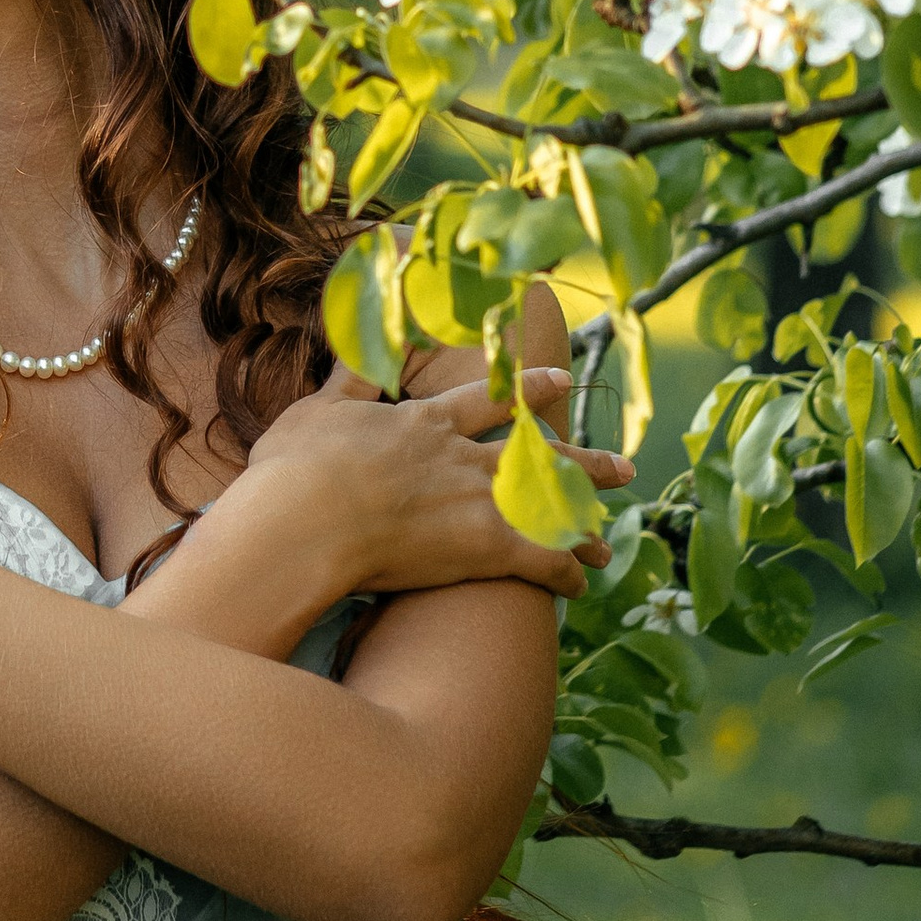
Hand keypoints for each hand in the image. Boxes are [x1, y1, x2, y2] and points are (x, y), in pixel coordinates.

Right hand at [236, 363, 629, 605]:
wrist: (307, 517)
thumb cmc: (297, 468)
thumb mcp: (319, 410)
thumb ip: (350, 378)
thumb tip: (358, 335)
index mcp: (425, 422)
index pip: (489, 399)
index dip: (528, 390)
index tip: (561, 380)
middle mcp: (462, 456)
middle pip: (536, 454)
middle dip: (580, 461)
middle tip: (622, 467)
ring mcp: (477, 498)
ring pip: (547, 505)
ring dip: (580, 522)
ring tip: (608, 537)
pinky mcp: (483, 544)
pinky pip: (538, 559)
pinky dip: (562, 571)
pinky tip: (580, 584)